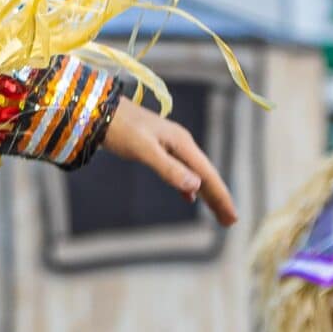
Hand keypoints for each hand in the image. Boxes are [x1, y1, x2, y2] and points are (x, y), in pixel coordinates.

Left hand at [99, 98, 238, 225]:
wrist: (100, 109)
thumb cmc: (120, 128)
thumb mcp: (144, 149)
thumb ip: (168, 168)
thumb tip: (196, 186)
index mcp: (182, 143)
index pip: (207, 175)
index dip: (221, 196)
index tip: (232, 217)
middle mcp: (181, 144)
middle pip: (205, 175)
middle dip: (218, 198)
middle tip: (230, 222)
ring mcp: (170, 145)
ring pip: (194, 173)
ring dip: (206, 194)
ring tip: (217, 214)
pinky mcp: (158, 148)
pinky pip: (181, 170)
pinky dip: (188, 185)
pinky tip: (190, 197)